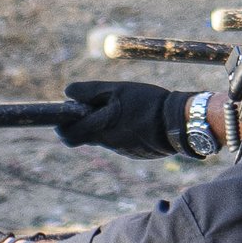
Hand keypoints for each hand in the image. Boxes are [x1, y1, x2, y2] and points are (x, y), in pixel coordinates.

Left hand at [54, 77, 183, 157]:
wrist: (178, 124)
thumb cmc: (147, 103)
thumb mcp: (117, 90)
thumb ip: (90, 92)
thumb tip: (67, 93)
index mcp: (100, 128)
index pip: (68, 135)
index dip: (62, 124)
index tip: (66, 113)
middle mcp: (108, 143)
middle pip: (84, 139)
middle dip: (81, 126)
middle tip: (90, 110)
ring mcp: (122, 150)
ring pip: (104, 138)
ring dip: (105, 126)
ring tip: (122, 109)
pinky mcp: (135, 153)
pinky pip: (120, 142)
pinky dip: (122, 131)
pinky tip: (137, 120)